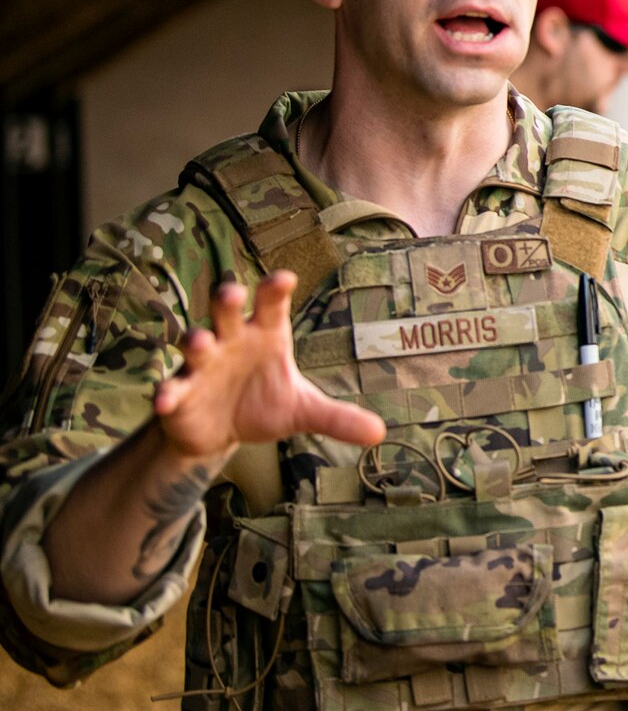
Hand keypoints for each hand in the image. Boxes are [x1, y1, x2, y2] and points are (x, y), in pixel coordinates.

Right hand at [154, 271, 385, 460]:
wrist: (221, 432)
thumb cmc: (264, 404)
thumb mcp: (302, 410)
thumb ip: (336, 417)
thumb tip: (379, 432)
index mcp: (265, 335)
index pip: (271, 306)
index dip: (274, 290)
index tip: (285, 277)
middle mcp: (231, 341)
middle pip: (227, 313)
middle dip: (227, 301)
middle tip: (231, 293)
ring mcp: (201, 365)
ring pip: (195, 343)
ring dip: (196, 341)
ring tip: (201, 342)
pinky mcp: (180, 393)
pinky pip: (171, 388)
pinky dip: (167, 392)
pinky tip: (166, 399)